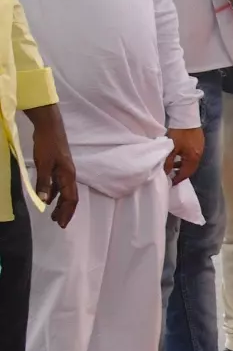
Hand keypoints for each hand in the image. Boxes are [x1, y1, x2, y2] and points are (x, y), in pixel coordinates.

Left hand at [27, 105, 76, 228]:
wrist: (49, 126)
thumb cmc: (47, 144)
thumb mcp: (43, 164)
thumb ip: (44, 183)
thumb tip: (44, 202)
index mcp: (67, 175)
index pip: (70, 198)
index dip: (67, 212)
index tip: (61, 224)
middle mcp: (69, 174)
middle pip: (70, 196)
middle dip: (65, 211)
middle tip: (58, 223)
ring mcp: (64, 170)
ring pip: (64, 191)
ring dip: (60, 204)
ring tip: (53, 215)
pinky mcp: (58, 166)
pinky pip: (58, 184)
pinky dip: (54, 193)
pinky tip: (48, 198)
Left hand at [164, 128, 204, 185]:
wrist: (186, 117)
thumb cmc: (178, 134)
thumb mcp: (171, 149)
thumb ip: (168, 162)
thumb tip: (166, 173)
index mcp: (193, 158)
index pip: (186, 173)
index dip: (178, 179)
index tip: (171, 183)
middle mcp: (199, 154)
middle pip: (191, 168)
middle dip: (182, 173)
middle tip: (173, 176)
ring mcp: (201, 147)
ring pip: (192, 161)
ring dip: (184, 165)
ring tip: (174, 166)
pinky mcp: (200, 141)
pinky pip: (193, 154)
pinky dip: (186, 158)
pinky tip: (180, 155)